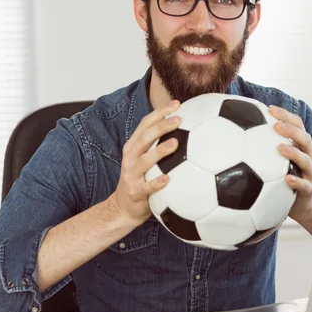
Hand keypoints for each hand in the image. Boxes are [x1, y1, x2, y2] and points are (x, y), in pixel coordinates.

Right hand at [109, 100, 180, 225]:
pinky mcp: (135, 192)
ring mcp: (131, 175)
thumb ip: (159, 145)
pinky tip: (168, 179)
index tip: (177, 104)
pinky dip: (156, 183)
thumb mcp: (145, 159)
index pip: (145, 124)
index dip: (159, 113)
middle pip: (144, 138)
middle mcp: (131, 158)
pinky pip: (146, 187)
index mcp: (133, 147)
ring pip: (145, 161)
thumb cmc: (140, 179)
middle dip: (161, 127)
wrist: (123, 207)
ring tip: (175, 143)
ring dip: (160, 151)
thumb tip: (189, 130)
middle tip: (179, 119)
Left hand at [268, 105, 311, 222]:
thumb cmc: (282, 178)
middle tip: (276, 125)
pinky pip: (304, 185)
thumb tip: (235, 130)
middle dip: (291, 130)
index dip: (286, 115)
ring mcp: (310, 173)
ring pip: (306, 160)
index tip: (270, 109)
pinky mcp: (309, 190)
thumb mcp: (274, 160)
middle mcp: (308, 156)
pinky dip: (297, 181)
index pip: (297, 125)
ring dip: (294, 152)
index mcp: (300, 146)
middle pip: (305, 138)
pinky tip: (286, 179)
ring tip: (280, 148)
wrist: (301, 206)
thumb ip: (263, 145)